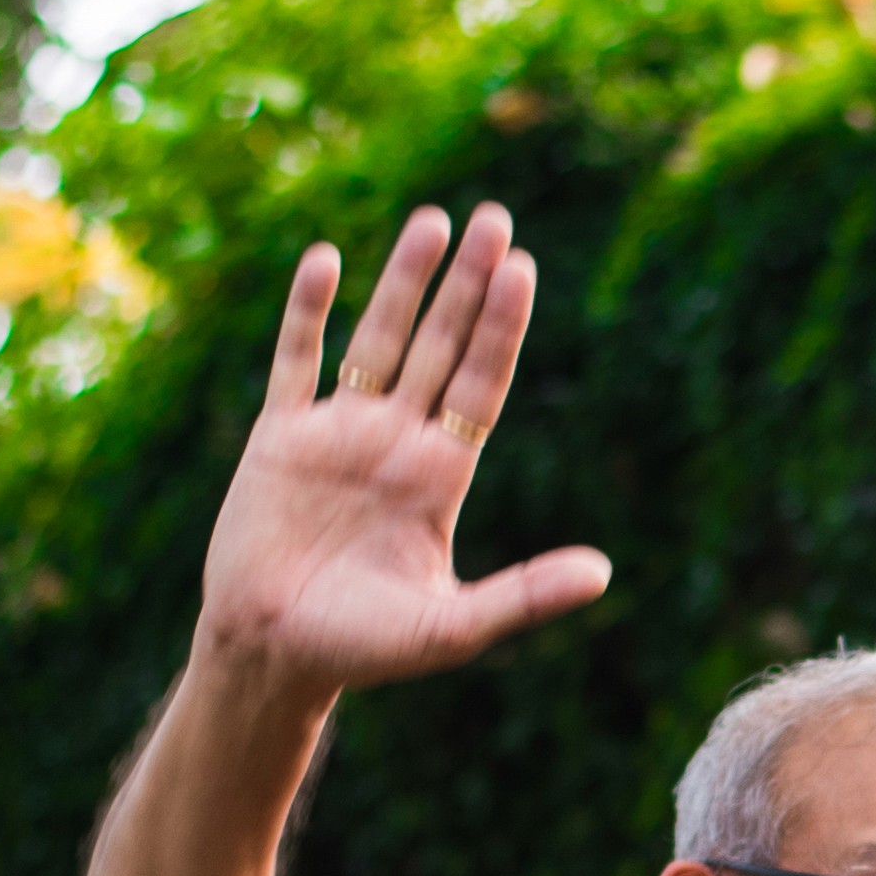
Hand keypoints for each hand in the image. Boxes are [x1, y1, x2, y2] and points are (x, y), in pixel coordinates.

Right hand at [194, 211, 611, 696]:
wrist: (272, 655)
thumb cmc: (363, 649)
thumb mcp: (453, 627)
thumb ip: (524, 594)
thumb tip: (604, 574)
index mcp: (441, 476)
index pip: (480, 383)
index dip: (502, 327)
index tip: (523, 269)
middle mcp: (396, 441)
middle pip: (441, 345)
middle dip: (468, 286)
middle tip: (497, 220)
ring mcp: (338, 432)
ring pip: (376, 338)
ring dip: (402, 282)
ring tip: (434, 221)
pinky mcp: (279, 437)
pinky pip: (296, 360)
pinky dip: (307, 312)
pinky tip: (326, 259)